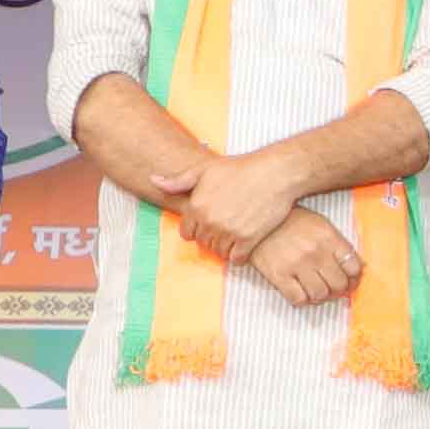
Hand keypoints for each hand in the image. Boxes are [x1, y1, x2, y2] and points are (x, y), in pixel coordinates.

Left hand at [175, 144, 313, 259]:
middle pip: (204, 243)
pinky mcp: (248, 239)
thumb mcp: (205, 170)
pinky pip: (237, 259)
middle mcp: (210, 221)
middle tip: (227, 224)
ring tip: (236, 231)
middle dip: (212, 237)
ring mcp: (229, 232)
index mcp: (196, 207)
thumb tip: (154, 180)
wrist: (275, 173)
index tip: (211, 220)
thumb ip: (178, 181)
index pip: (187, 233)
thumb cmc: (241, 168)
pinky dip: (240, 255)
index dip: (198, 228)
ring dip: (226, 246)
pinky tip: (245, 242)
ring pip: (219, 252)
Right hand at [248, 213, 360, 308]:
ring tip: (317, 292)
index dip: (354, 278)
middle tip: (334, 290)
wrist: (257, 220)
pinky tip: (301, 293)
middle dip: (340, 290)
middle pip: (339, 284)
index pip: (353, 266)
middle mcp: (316, 252)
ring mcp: (297, 264)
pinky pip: (298, 299)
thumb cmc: (290, 221)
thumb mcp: (320, 224)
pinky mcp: (278, 275)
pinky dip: (303, 300)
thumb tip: (357, 267)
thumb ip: (338, 244)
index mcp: (329, 237)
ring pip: (321, 294)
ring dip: (321, 297)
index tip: (351, 281)